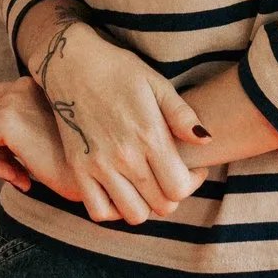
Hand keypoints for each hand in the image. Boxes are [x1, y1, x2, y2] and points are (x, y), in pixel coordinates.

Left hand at [0, 80, 81, 200]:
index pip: (5, 91)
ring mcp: (15, 98)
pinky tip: (22, 179)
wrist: (97, 176)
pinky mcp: (5, 119)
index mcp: (45, 82)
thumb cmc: (83, 163)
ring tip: (22, 176)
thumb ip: (30, 125)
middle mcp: (29, 82)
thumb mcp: (57, 135)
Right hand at [32, 18, 208, 225]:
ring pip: (134, 214)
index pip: (179, 188)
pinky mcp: (78, 170)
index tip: (191, 168)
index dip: (192, 183)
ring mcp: (98, 166)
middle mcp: (124, 156)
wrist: (71, 63)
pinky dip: (114, 209)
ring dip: (146, 204)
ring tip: (147, 183)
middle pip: (161, 205)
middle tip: (170, 174)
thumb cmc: (120, 71)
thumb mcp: (157, 84)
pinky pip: (100, 211)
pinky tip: (122, 190)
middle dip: (172, 194)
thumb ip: (182, 115)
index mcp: (148, 135)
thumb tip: (206, 140)